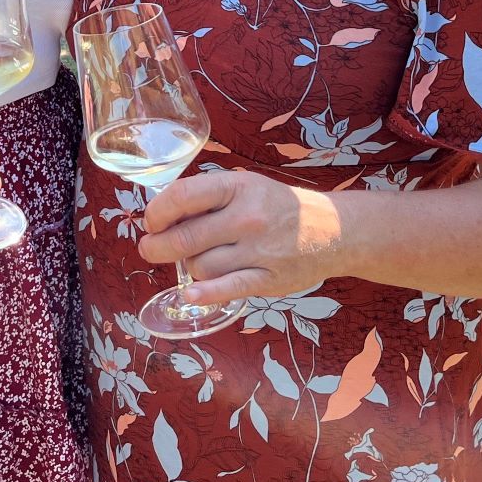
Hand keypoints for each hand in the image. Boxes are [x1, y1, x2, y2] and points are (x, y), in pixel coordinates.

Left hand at [139, 169, 344, 305]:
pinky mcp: (268, 279)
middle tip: (149, 248)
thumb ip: (207, 198)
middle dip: (157, 246)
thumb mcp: (245, 186)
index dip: (157, 212)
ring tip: (195, 260)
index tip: (151, 221)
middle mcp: (247, 218)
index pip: (182, 197)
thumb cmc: (277, 206)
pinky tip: (189, 294)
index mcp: (237, 187)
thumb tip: (160, 213)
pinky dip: (204, 293)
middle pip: (185, 237)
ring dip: (188, 266)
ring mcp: (258, 250)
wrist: (333, 231)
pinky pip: (227, 288)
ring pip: (200, 265)